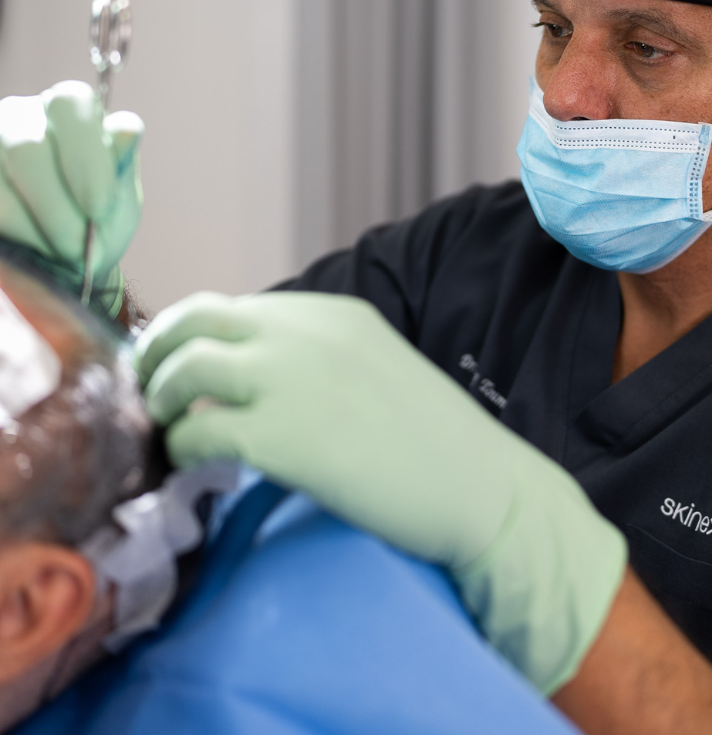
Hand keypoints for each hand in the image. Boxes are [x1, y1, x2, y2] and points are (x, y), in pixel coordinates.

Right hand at [0, 82, 142, 310]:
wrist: (64, 260)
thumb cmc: (97, 221)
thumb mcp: (120, 200)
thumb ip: (120, 167)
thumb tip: (127, 129)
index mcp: (72, 109)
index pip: (70, 100)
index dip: (86, 155)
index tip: (100, 209)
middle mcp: (24, 114)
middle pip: (27, 147)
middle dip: (55, 205)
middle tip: (78, 245)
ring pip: (0, 176)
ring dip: (35, 223)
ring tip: (61, 249)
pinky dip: (17, 230)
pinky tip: (35, 244)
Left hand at [136, 290, 626, 693]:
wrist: (479, 485)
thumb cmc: (438, 439)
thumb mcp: (377, 366)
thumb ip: (318, 358)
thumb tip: (249, 378)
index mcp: (336, 313)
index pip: (237, 306)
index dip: (196, 334)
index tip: (181, 363)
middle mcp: (305, 334)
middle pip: (196, 319)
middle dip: (159, 349)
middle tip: (151, 386)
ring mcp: (290, 382)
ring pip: (185, 369)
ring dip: (161, 396)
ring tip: (169, 426)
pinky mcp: (279, 438)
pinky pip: (196, 433)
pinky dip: (183, 447)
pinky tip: (199, 462)